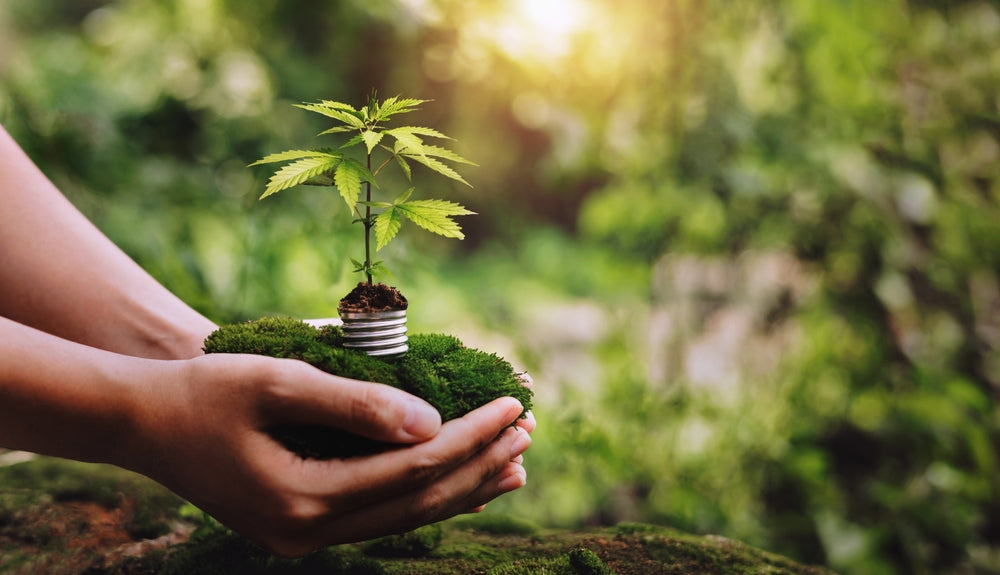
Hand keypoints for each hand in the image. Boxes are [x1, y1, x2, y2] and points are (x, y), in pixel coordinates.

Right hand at [127, 353, 531, 556]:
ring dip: (463, 488)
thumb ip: (355, 404)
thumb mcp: (278, 383)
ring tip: (516, 464)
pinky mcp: (302, 525)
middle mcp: (307, 532)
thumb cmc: (207, 391)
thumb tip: (432, 423)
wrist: (144, 422)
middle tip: (530, 430)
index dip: (471, 436)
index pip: (414, 469)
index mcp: (302, 497)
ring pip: (405, 518)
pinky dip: (425, 495)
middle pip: (419, 502)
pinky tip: (459, 479)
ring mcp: (304, 537)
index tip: (514, 405)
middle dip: (480, 465)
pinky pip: (381, 515)